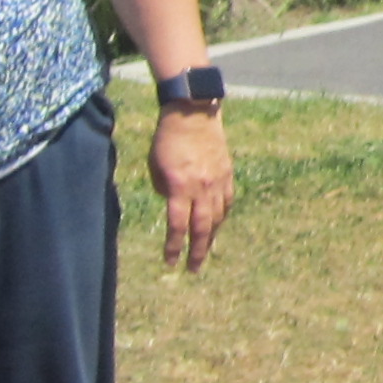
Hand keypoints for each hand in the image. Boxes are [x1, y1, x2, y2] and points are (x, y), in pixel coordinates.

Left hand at [147, 109, 231, 272]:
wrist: (193, 113)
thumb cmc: (167, 138)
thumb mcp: (155, 166)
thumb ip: (164, 189)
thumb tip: (173, 205)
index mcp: (180, 187)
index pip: (177, 225)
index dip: (173, 246)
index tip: (170, 261)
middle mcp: (201, 188)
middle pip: (202, 228)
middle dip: (197, 252)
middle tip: (193, 269)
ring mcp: (218, 181)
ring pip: (217, 218)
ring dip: (211, 237)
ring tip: (205, 251)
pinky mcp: (227, 174)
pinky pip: (227, 202)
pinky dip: (222, 216)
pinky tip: (217, 224)